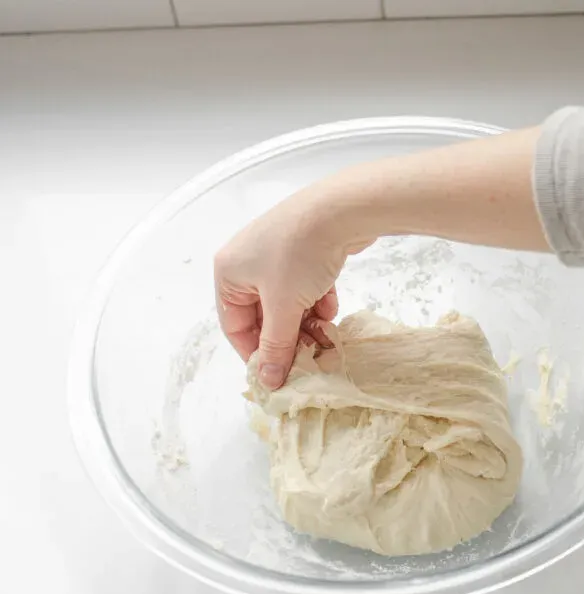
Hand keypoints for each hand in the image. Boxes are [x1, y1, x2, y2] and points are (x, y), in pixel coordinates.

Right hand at [214, 127, 546, 388]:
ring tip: (326, 335)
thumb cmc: (301, 253)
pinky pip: (306, 287)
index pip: (235, 326)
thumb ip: (276, 346)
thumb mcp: (284, 307)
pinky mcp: (305, 249)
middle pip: (263, 316)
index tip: (279, 374)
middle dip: (287, 337)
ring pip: (288, 304)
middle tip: (309, 358)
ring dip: (306, 323)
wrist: (341, 209)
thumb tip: (268, 381)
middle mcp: (247, 260)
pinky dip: (318, 301)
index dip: (257, 354)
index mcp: (228, 272)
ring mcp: (278, 253)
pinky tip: (332, 309)